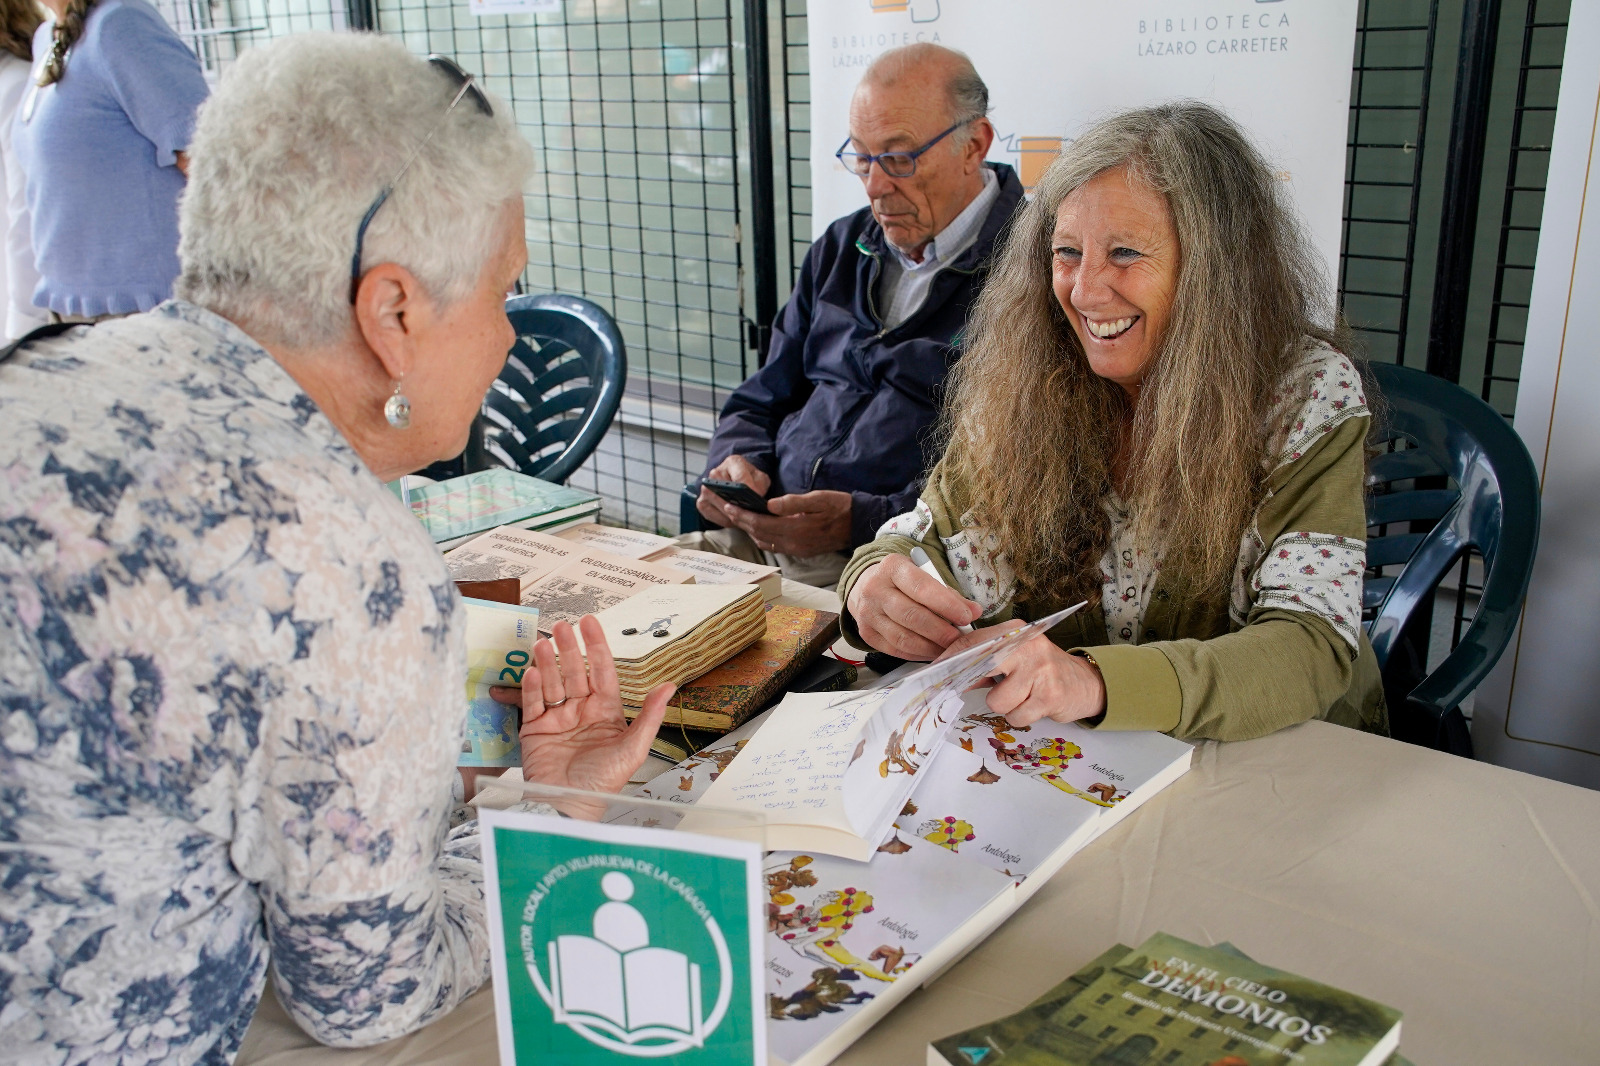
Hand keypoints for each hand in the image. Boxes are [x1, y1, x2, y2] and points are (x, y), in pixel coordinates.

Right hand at [488, 615, 672, 794]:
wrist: (570, 806)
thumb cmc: (603, 783)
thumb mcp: (633, 748)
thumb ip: (649, 716)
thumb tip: (669, 687)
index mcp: (606, 712)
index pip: (602, 671)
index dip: (597, 646)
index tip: (590, 623)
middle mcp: (581, 710)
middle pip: (574, 672)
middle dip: (569, 648)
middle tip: (562, 626)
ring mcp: (557, 719)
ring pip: (552, 682)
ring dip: (547, 662)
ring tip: (542, 643)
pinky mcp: (535, 730)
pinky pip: (532, 703)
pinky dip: (531, 687)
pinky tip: (532, 671)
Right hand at [696, 455, 771, 527]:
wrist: (736, 481)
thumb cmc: (749, 479)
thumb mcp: (760, 478)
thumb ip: (760, 484)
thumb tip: (755, 496)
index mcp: (732, 463)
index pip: (740, 477)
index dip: (749, 489)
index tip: (756, 498)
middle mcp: (715, 474)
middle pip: (727, 494)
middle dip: (741, 507)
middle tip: (752, 515)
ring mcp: (705, 488)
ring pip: (720, 506)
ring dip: (733, 516)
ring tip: (745, 520)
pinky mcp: (701, 502)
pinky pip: (713, 515)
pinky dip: (725, 520)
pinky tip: (734, 521)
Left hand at [723, 490, 852, 556]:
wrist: (857, 524)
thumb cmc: (839, 507)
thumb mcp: (819, 498)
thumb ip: (793, 502)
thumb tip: (769, 505)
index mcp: (796, 528)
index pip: (760, 523)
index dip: (742, 515)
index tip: (728, 506)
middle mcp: (794, 543)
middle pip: (759, 533)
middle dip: (741, 521)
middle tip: (726, 509)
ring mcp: (797, 549)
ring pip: (764, 542)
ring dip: (749, 530)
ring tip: (738, 517)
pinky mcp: (800, 551)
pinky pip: (774, 546)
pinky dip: (761, 537)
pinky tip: (757, 528)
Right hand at [846, 553, 982, 659]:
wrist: (866, 586)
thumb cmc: (903, 581)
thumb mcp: (923, 575)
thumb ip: (948, 593)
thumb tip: (974, 612)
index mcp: (892, 568)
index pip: (922, 587)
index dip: (946, 604)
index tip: (967, 617)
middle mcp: (875, 589)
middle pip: (912, 615)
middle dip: (941, 630)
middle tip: (960, 638)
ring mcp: (867, 614)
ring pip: (903, 637)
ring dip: (931, 646)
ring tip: (950, 648)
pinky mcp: (866, 634)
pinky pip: (896, 650)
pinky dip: (918, 654)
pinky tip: (933, 652)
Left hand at [937, 629, 1104, 727]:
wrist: (1084, 683)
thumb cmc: (1040, 670)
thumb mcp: (1013, 656)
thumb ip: (984, 660)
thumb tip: (947, 674)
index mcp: (1015, 632)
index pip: (972, 642)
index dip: (949, 660)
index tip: (933, 674)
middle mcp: (1028, 646)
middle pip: (980, 666)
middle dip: (968, 682)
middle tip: (966, 689)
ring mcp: (1040, 670)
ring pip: (996, 701)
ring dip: (1004, 706)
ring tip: (1020, 696)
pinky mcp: (1049, 696)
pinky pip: (1016, 716)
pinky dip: (1020, 716)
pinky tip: (1032, 704)